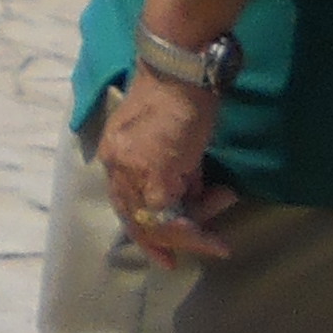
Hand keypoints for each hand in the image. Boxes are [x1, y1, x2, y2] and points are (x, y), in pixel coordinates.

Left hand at [97, 78, 240, 263]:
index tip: (165, 252)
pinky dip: (194, 234)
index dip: (143, 230)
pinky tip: (215, 240)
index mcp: (115, 154)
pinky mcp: (153, 174)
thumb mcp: (173, 144)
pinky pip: (171, 218)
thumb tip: (191, 199)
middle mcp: (116, 164)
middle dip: (161, 242)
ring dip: (191, 236)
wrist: (180, 72)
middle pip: (134, 217)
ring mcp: (131, 170)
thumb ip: (176, 174)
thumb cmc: (181, 100)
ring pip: (155, 221)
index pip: (124, 202)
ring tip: (217, 240)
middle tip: (182, 259)